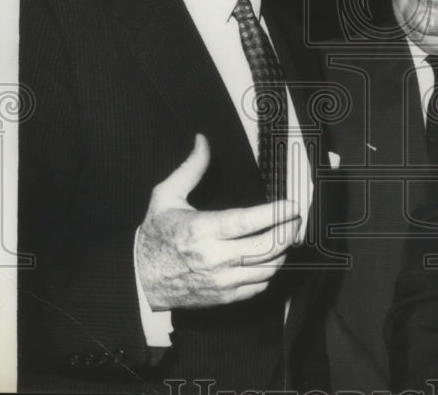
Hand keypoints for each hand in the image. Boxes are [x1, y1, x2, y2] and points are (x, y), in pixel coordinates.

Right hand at [136, 134, 300, 309]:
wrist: (141, 280)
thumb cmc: (156, 235)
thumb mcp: (166, 196)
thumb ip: (190, 168)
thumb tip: (203, 141)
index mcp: (202, 230)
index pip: (247, 222)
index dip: (274, 214)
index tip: (292, 205)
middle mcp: (215, 258)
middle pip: (266, 248)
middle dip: (288, 231)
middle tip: (296, 219)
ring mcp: (221, 281)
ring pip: (268, 269)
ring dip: (283, 252)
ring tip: (286, 236)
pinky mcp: (224, 297)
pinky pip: (259, 286)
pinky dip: (269, 271)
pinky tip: (270, 258)